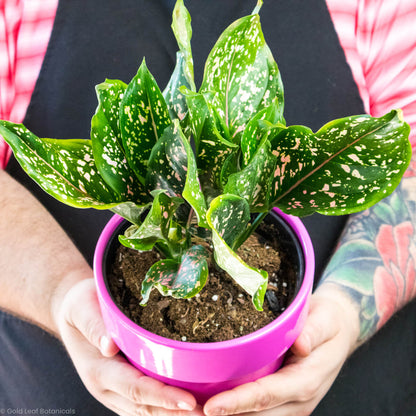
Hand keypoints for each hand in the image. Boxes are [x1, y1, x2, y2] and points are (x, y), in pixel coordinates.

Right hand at [54, 277, 203, 415]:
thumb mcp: (82, 308)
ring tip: (204, 414)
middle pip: (145, 407)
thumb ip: (94, 326)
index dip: (162, 396)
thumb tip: (109, 346)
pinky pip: (144, 404)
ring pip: (145, 411)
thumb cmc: (81, 305)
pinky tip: (187, 406)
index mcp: (98, 370)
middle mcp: (106, 387)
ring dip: (173, 415)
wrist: (75, 312)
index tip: (188, 401)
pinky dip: (165, 408)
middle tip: (208, 414)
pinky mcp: (122, 388)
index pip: (135, 388)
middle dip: (176, 413)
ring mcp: (114, 391)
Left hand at [203, 285, 359, 415]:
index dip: (238, 403)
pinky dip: (236, 411)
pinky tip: (212, 404)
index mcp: (307, 380)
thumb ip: (313, 332)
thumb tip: (301, 344)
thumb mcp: (326, 319)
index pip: (267, 395)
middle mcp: (298, 399)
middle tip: (188, 410)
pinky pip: (258, 412)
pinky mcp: (284, 400)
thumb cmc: (329, 321)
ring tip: (191, 411)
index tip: (210, 407)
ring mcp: (291, 404)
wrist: (339, 328)